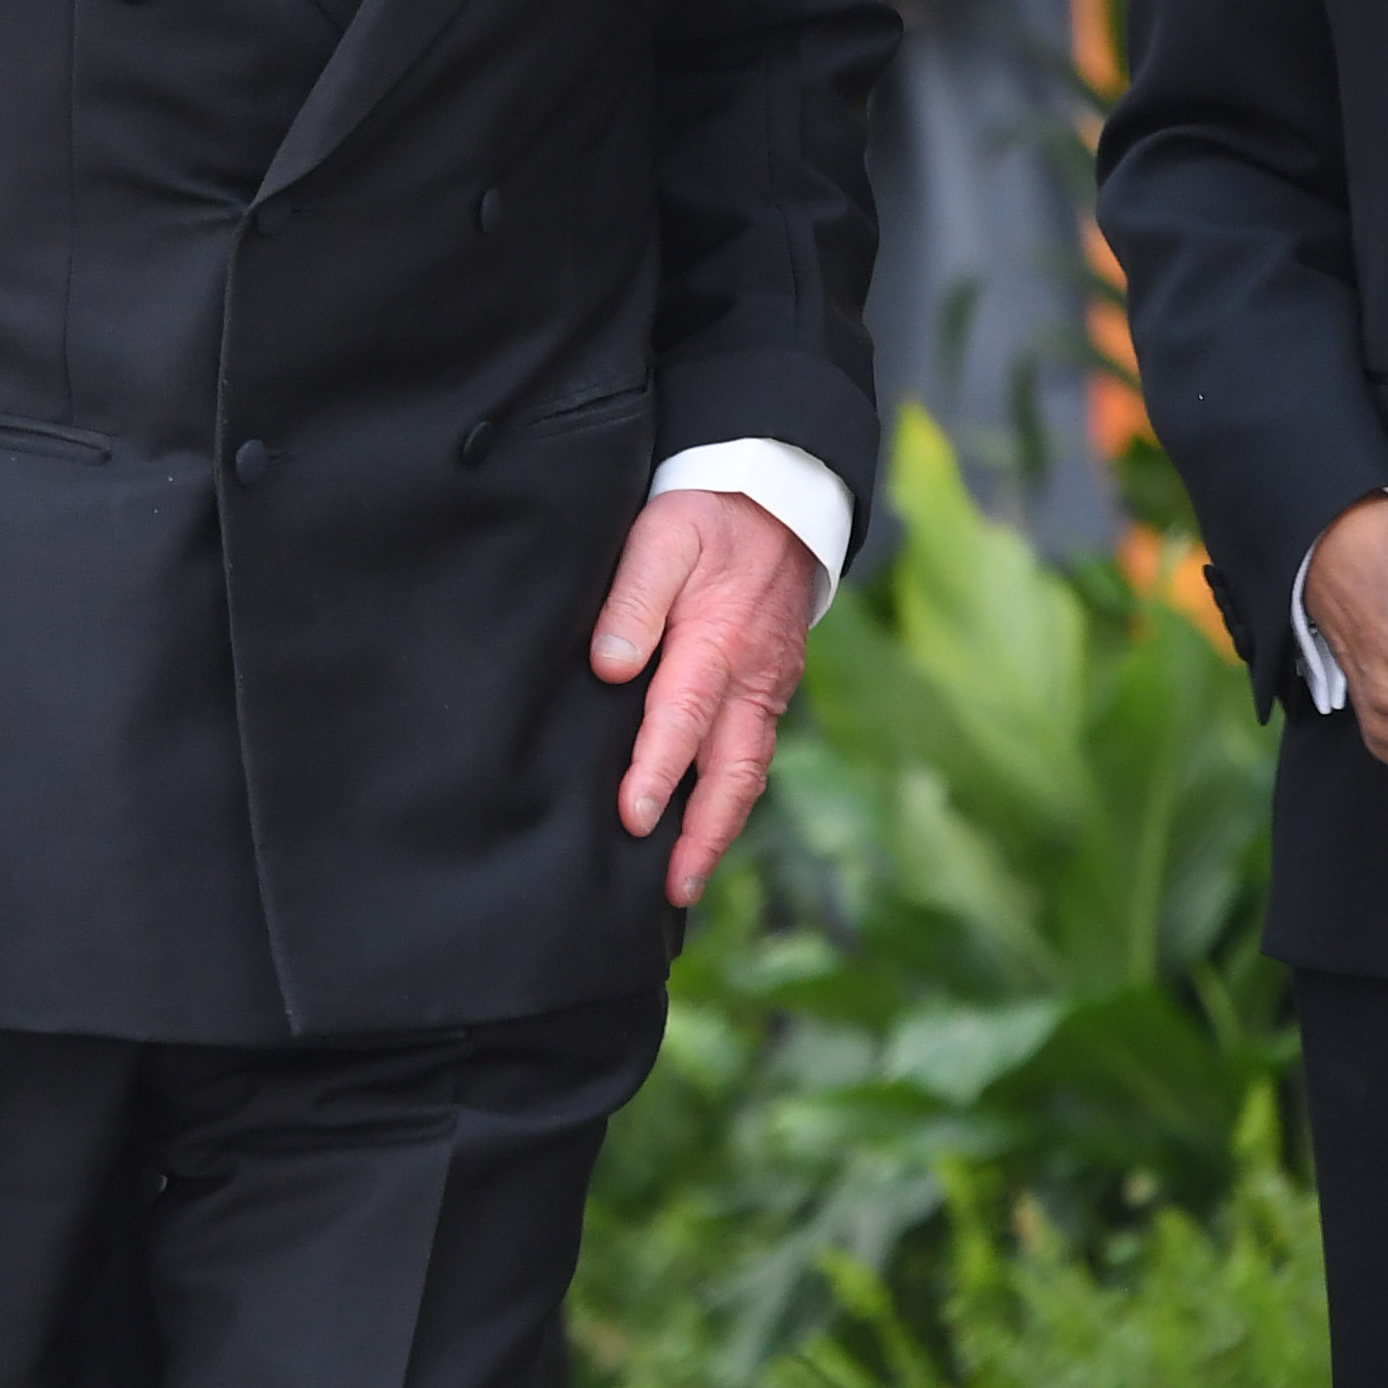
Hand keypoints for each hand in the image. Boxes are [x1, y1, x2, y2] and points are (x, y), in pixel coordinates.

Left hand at [590, 488, 818, 908]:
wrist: (777, 498)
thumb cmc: (705, 518)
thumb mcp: (660, 536)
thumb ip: (633, 599)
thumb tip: (610, 666)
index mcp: (718, 640)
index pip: (682, 718)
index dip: (656, 771)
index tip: (630, 817)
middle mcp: (751, 678)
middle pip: (730, 771)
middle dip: (702, 834)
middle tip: (672, 889)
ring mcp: (768, 689)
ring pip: (746, 773)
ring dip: (718, 829)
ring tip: (683, 881)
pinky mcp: (771, 691)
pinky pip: (753, 757)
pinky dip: (731, 800)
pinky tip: (703, 830)